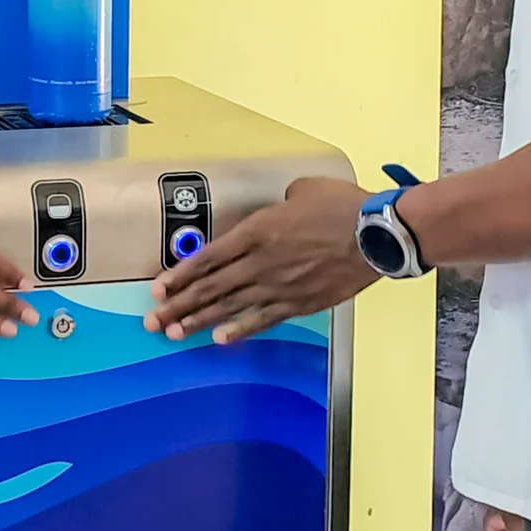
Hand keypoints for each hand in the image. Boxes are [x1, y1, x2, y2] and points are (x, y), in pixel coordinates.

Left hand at [145, 176, 375, 343]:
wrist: (377, 235)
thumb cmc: (343, 206)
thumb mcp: (303, 190)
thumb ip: (281, 201)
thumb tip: (280, 207)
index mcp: (257, 232)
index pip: (207, 258)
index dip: (180, 275)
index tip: (158, 289)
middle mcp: (260, 262)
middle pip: (211, 287)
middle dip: (179, 305)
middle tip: (153, 321)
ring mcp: (279, 286)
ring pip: (230, 307)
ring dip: (200, 321)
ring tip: (175, 333)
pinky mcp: (299, 303)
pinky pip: (263, 319)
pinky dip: (240, 330)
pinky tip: (220, 339)